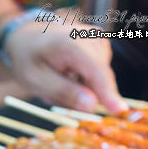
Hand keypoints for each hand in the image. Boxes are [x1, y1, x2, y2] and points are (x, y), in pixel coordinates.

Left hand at [4, 14, 126, 113]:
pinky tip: (66, 76)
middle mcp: (92, 38)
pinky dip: (82, 83)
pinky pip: (97, 76)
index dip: (108, 94)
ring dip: (78, 90)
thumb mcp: (35, 80)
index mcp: (72, 43)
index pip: (96, 72)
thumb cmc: (28, 58)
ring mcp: (100, 41)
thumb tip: (91, 105)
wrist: (29, 37)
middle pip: (99, 81)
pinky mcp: (102, 47)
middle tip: (52, 95)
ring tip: (56, 82)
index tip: (119, 111)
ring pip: (98, 82)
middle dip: (79, 96)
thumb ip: (63, 91)